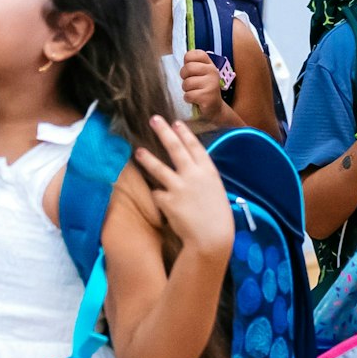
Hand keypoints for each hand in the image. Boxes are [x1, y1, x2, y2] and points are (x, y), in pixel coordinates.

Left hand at [132, 116, 233, 261]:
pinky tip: (162, 203)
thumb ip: (203, 179)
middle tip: (154, 119)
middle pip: (175, 148)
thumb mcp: (216, 191)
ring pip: (159, 168)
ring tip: (138, 151)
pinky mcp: (167, 201)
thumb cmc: (218, 218)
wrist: (211, 238)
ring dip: (147, 158)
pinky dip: (158, 196)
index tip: (177, 123)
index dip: (185, 134)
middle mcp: (193, 175)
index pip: (194, 147)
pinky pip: (158, 194)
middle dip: (164, 132)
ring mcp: (179, 187)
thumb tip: (191, 170)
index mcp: (209, 172)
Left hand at [180, 51, 225, 121]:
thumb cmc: (203, 90)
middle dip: (184, 77)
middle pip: (188, 68)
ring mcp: (212, 84)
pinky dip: (188, 99)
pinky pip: (189, 95)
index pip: (193, 54)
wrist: (214, 109)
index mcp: (209, 64)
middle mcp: (213, 71)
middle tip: (190, 83)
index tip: (190, 71)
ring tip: (194, 92)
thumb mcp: (200, 75)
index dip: (187, 61)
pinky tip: (195, 100)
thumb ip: (192, 65)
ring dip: (187, 90)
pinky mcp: (208, 97)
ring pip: (187, 83)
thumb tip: (177, 60)